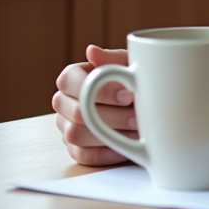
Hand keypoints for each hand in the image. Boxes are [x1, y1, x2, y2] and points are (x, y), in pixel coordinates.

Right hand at [52, 45, 136, 165]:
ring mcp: (66, 126)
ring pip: (76, 135)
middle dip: (112, 116)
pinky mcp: (75, 149)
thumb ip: (113, 60)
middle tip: (139, 117)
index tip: (129, 95)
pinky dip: (107, 154)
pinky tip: (127, 146)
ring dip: (110, 135)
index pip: (70, 81)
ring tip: (138, 132)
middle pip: (77, 112)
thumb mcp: (130, 65)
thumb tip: (92, 51)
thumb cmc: (134, 79)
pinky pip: (84, 156)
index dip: (101, 90)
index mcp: (71, 77)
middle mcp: (63, 102)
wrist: (146, 101)